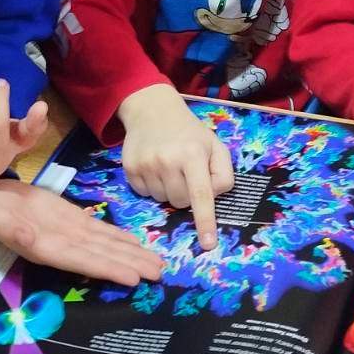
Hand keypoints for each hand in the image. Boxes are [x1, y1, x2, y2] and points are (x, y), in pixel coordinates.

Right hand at [0, 179, 160, 286]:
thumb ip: (12, 230)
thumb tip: (27, 238)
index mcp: (47, 248)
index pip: (83, 262)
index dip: (108, 269)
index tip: (133, 278)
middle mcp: (64, 245)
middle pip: (103, 257)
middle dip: (131, 266)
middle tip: (159, 274)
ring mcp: (71, 234)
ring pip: (106, 246)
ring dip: (132, 255)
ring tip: (156, 264)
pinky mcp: (73, 220)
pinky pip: (100, 231)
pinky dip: (119, 238)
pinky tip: (136, 244)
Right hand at [119, 83, 233, 250]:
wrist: (152, 110)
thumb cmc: (189, 133)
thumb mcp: (215, 146)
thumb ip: (223, 173)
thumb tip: (214, 198)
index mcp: (193, 154)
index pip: (201, 195)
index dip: (205, 221)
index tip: (208, 244)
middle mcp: (168, 160)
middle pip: (181, 203)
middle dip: (187, 195)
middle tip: (185, 174)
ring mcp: (146, 165)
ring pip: (163, 201)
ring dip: (169, 191)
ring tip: (169, 167)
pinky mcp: (130, 170)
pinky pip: (146, 195)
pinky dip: (153, 187)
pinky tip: (155, 168)